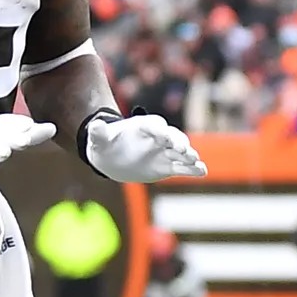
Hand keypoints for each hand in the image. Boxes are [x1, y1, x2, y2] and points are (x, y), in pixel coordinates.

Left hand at [82, 111, 207, 181]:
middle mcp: (159, 137)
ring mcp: (166, 152)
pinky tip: (202, 172)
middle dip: (179, 142)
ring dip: (189, 156)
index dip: (160, 131)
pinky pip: (183, 168)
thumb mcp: (99, 139)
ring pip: (182, 152)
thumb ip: (98, 132)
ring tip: (195, 161)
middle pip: (173, 137)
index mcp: (145, 126)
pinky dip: (193, 169)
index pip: (156, 126)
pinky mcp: (168, 166)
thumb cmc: (106, 144)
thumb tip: (94, 125)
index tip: (164, 137)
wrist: (112, 158)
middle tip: (182, 149)